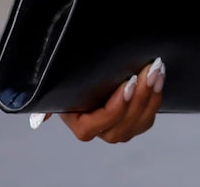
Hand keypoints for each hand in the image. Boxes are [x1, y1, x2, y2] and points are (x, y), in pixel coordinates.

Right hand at [47, 58, 164, 142]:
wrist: (101, 68)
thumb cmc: (79, 75)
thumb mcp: (64, 84)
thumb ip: (50, 102)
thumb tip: (40, 120)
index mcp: (79, 123)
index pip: (94, 127)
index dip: (114, 108)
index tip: (127, 84)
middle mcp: (99, 130)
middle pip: (120, 128)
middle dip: (138, 99)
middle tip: (148, 72)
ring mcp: (119, 127)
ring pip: (137, 124)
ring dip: (150, 97)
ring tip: (157, 71)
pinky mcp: (136, 120)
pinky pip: (148, 119)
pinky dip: (155, 99)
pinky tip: (159, 79)